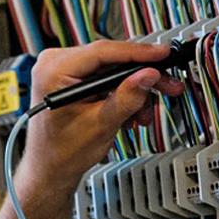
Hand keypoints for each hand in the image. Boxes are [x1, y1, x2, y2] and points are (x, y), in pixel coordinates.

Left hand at [21, 40, 182, 192]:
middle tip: (167, 85)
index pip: (103, 51)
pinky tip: (130, 112)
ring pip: (111, 70)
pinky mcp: (72, 78)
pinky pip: (104, 78)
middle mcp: (54, 63)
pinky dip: (121, 93)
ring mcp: (62, 69)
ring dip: (133, 90)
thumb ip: (127, 98)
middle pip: (110, 59)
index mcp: (53, 71)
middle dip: (140, 77)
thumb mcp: (100, 125)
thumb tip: (148, 75)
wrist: (50, 168)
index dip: (138, 53)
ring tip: (144, 113)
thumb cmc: (61, 152)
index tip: (163, 54)